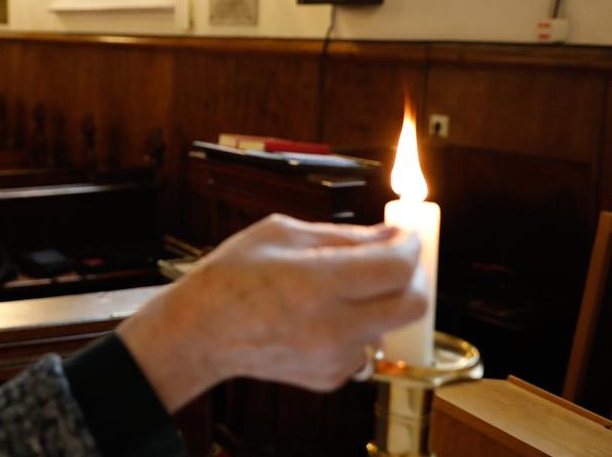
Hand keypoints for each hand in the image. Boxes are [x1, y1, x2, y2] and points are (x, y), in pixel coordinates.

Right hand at [117, 214, 426, 411]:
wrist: (199, 333)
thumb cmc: (231, 276)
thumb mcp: (279, 234)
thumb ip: (341, 236)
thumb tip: (389, 236)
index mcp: (316, 283)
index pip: (396, 268)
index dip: (409, 247)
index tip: (404, 237)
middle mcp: (331, 326)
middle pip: (413, 306)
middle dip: (412, 278)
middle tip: (393, 262)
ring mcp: (333, 358)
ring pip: (387, 326)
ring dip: (377, 303)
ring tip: (335, 290)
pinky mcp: (330, 378)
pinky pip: (363, 347)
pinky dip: (353, 328)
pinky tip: (315, 318)